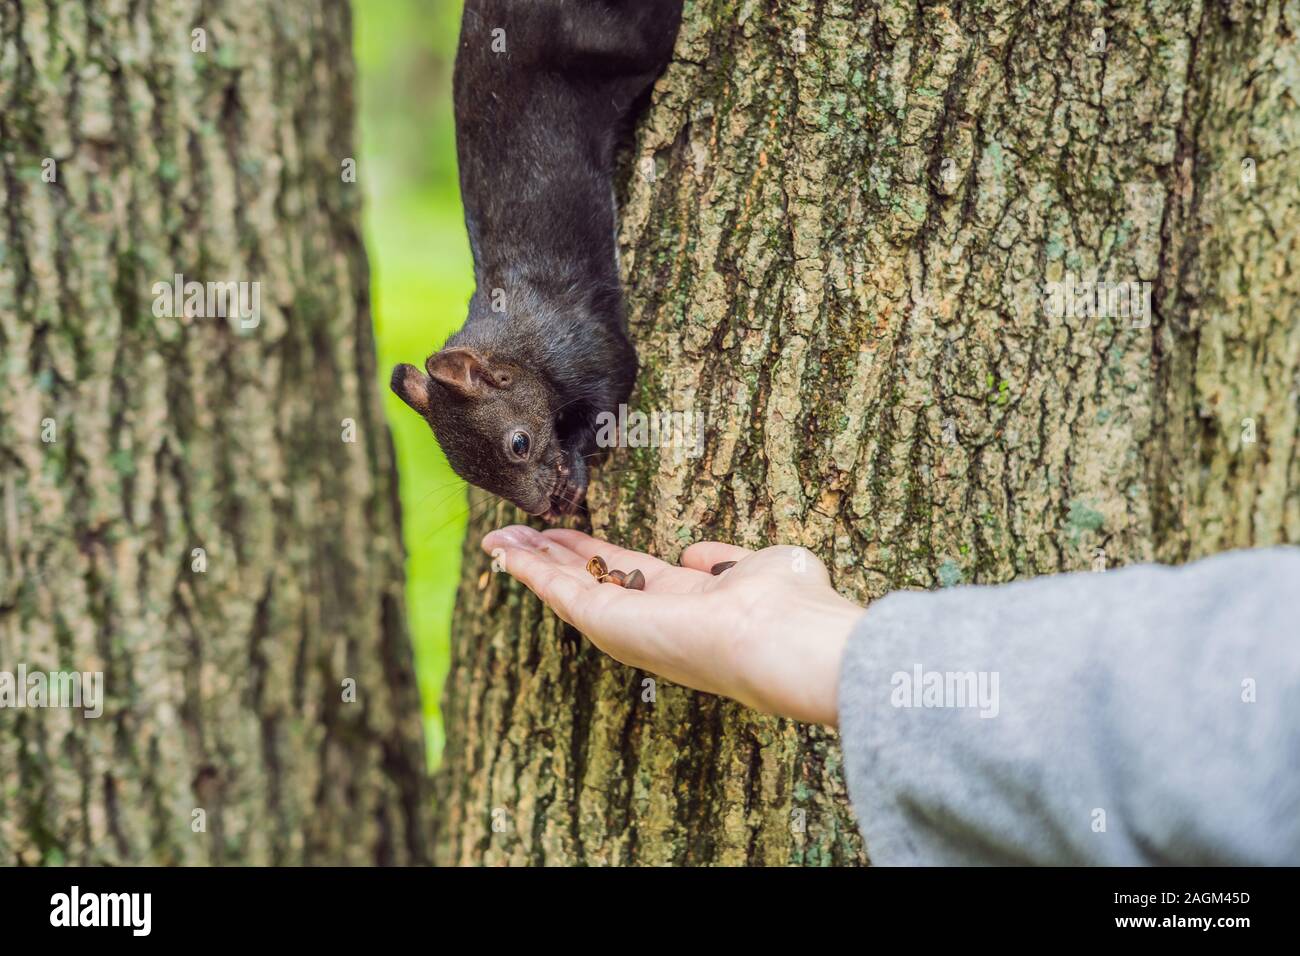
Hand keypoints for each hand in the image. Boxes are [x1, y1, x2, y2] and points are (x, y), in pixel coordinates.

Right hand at [481, 526, 863, 725]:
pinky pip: (559, 592)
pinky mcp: (609, 624)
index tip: (566, 536)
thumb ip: (724, 561)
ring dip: (531, 562)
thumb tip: (695, 554)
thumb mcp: (758, 568)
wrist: (785, 641)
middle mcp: (652, 621)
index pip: (628, 575)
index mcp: (687, 605)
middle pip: (589, 582)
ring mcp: (629, 626)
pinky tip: (505, 552)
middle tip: (518, 536)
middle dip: (552, 558)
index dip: (595, 553)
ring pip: (567, 589)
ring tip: (500, 540)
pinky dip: (529, 570)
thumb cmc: (789, 608)